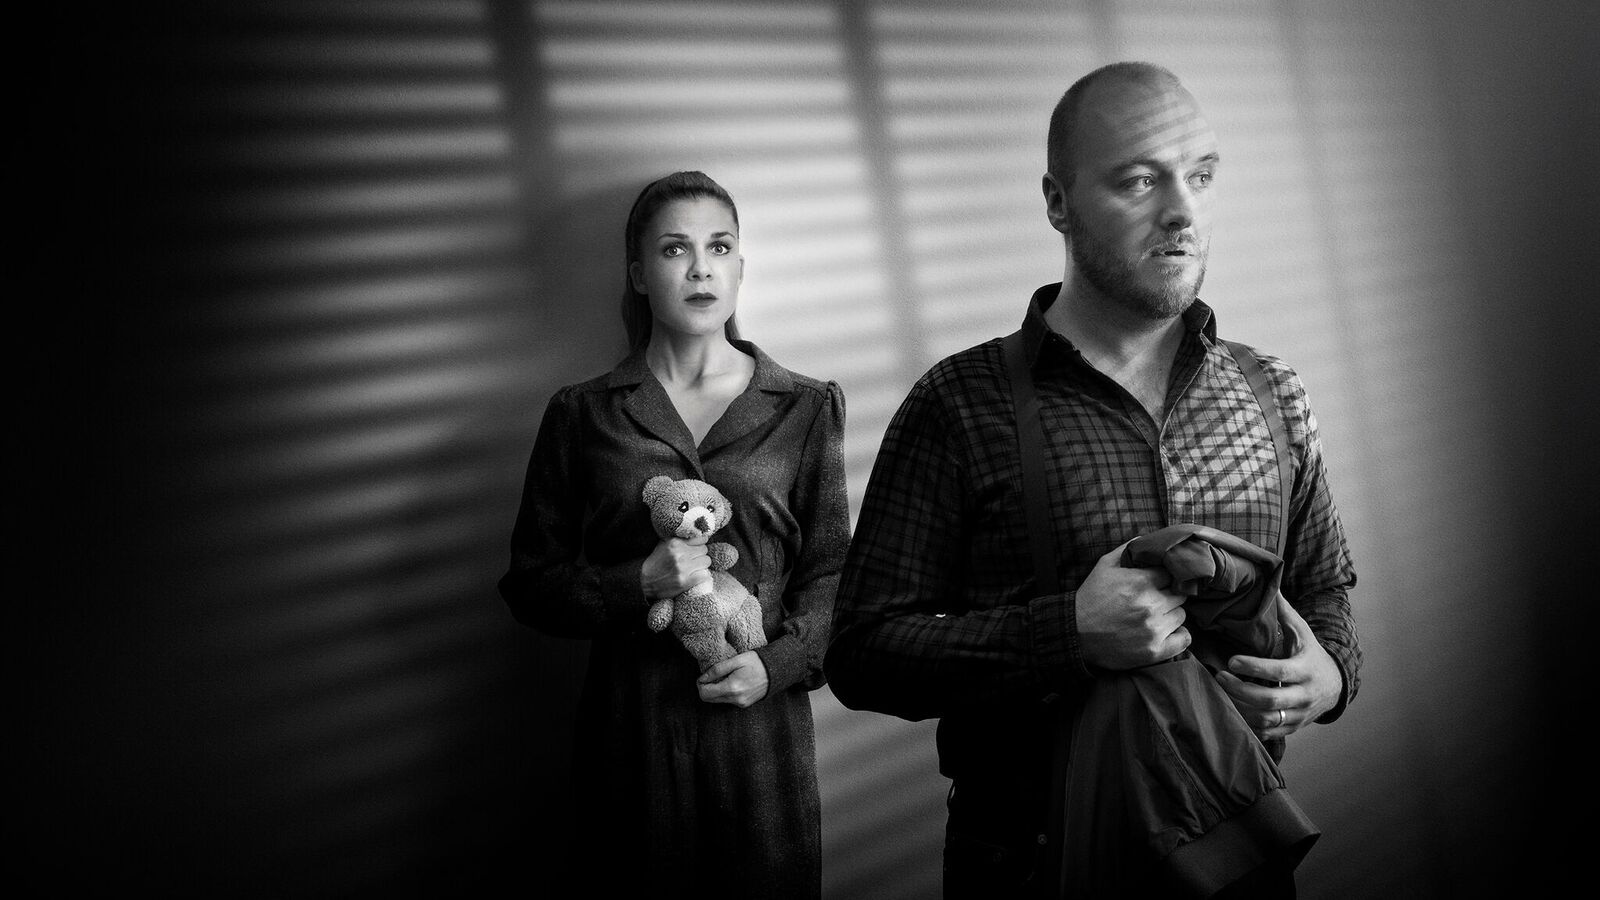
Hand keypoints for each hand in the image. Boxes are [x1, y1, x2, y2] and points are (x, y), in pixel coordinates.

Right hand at [641, 538, 711, 599]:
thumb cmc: (655, 563)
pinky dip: (702, 576)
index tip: (698, 547)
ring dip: (702, 565)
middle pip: (704, 550)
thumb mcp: (663, 545)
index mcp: (674, 543)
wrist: (643, 583)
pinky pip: (705, 574)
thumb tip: (698, 535)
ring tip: (694, 569)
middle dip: (700, 555)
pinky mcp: (685, 581)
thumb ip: (679, 539)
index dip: (700, 544)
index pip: (700, 538)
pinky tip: (695, 577)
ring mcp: (683, 568)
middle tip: (694, 560)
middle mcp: (679, 554)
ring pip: (706, 562)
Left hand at [697, 651, 768, 706]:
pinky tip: (732, 682)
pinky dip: (725, 692)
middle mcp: (736, 699)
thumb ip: (717, 669)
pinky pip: (727, 700)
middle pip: (709, 699)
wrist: (776, 670)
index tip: (704, 676)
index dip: (700, 684)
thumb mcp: (736, 660)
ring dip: (715, 690)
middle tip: (711, 676)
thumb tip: (702, 679)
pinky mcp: (745, 704)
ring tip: (724, 677)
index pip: (705, 693)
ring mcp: (741, 704)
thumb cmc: (756, 662)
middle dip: (706, 688)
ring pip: (717, 700)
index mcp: (732, 688)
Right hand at [1075, 540, 1190, 669]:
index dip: (1164, 577)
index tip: (1157, 582)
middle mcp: (1151, 605)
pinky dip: (1179, 636)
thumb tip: (1148, 540)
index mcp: (1141, 582)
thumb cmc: (1091, 597)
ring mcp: (1154, 629)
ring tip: (1155, 616)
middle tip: (1155, 599)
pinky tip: (1168, 632)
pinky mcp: (1154, 650)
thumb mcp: (1104, 566)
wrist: (1074, 632)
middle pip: (1179, 594)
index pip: (1171, 574)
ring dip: (1170, 614)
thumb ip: (1128, 549)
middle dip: (1168, 594)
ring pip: (1181, 615)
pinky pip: (1184, 640)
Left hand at [1214, 592, 1342, 738]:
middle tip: (1219, 676)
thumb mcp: (1303, 633)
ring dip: (1241, 708)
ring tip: (1222, 692)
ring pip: (1267, 719)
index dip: (1253, 668)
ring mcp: (1299, 714)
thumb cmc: (1311, 655)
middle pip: (1269, 700)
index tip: (1231, 660)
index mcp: (1305, 670)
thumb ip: (1284, 613)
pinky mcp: (1293, 728)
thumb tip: (1271, 584)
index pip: (1278, 672)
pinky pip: (1269, 732)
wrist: (1335, 687)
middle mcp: (1304, 695)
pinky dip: (1250, 724)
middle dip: (1240, 690)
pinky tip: (1234, 710)